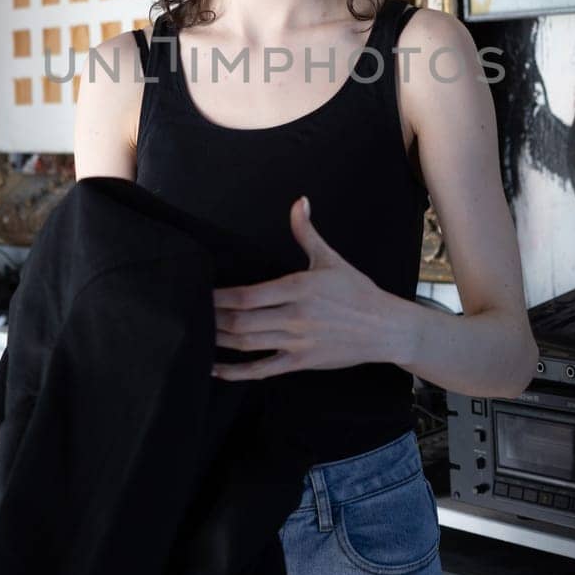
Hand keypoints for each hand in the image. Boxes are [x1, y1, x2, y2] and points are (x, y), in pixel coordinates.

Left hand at [210, 195, 389, 378]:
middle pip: (241, 322)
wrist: (385, 328)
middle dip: (212, 320)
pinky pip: (262, 370)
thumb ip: (306, 232)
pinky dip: (236, 372)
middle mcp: (294, 317)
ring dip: (218, 341)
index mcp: (297, 288)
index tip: (201, 293)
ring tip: (196, 334)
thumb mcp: (330, 259)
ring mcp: (296, 342)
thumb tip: (298, 202)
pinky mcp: (300, 362)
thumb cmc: (356, 291)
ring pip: (246, 344)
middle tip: (189, 315)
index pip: (247, 295)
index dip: (219, 298)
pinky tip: (215, 369)